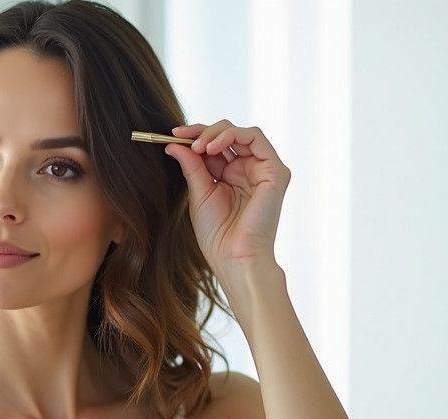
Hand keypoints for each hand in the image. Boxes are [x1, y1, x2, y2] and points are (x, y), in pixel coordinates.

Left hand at [164, 120, 290, 270]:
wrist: (233, 257)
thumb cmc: (217, 234)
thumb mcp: (199, 193)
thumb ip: (191, 166)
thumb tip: (174, 144)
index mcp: (232, 176)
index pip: (215, 145)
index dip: (194, 136)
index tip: (172, 136)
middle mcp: (249, 170)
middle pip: (228, 134)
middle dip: (202, 131)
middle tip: (180, 137)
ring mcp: (263, 170)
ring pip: (241, 132)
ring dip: (215, 133)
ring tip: (198, 146)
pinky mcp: (275, 171)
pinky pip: (255, 137)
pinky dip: (232, 135)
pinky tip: (212, 148)